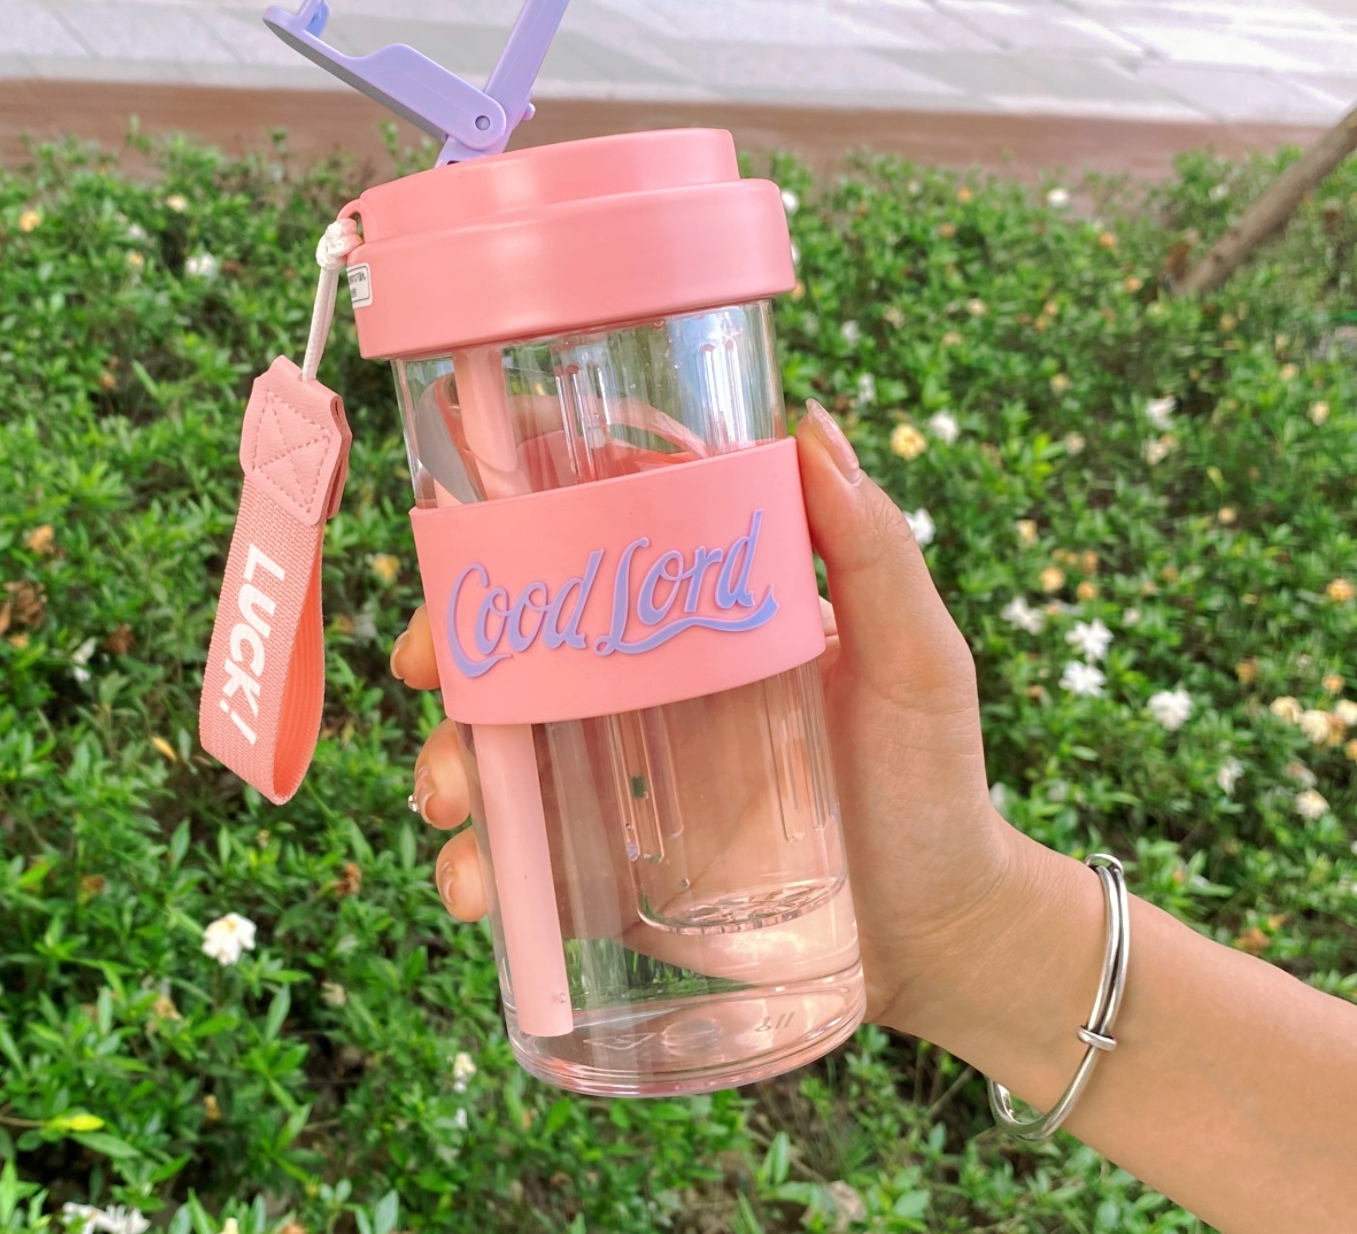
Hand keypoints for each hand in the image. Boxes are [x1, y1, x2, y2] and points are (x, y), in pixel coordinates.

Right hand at [391, 399, 1026, 1031]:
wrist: (938, 938)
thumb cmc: (935, 785)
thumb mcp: (917, 662)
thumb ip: (876, 554)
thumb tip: (814, 426)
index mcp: (702, 616)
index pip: (601, 532)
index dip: (525, 503)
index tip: (471, 489)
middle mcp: (648, 681)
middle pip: (520, 636)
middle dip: (452, 640)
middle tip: (425, 664)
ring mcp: (622, 771)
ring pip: (500, 741)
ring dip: (450, 757)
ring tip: (453, 798)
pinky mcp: (610, 861)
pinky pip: (522, 850)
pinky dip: (481, 863)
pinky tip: (480, 886)